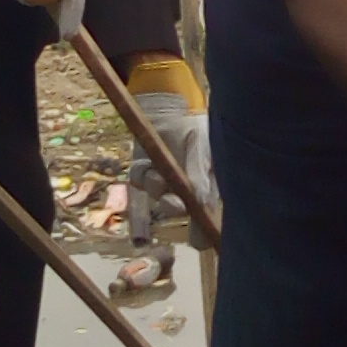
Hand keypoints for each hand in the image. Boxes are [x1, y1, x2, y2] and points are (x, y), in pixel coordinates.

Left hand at [120, 53, 216, 236]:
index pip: (209, 219)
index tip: (198, 240)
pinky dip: (138, 182)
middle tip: (171, 201)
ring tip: (157, 169)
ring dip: (156, 185)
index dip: (204, 232)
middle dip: (175, 208)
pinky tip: (144, 182)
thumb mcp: (203, 148)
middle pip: (181, 213)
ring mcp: (164, 183)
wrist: (169, 106)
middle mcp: (187, 191)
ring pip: (157, 196)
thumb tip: (199, 206)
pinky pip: (137, 185)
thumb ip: (201, 176)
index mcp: (210, 187)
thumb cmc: (196, 126)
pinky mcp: (143, 174)